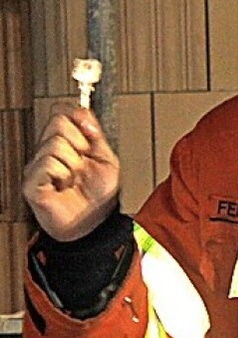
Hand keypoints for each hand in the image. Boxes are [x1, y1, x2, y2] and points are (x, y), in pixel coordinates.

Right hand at [23, 102, 120, 241]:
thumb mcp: (107, 159)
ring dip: (73, 164)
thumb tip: (83, 113)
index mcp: (66, 144)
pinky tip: (63, 187)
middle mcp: (48, 152)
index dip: (78, 119)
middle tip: (83, 164)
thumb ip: (95, 134)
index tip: (90, 134)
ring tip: (74, 180)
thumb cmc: (99, 197)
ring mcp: (38, 166)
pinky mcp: (31, 182)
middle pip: (57, 122)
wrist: (94, 225)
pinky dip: (62, 175)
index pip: (62, 112)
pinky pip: (47, 163)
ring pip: (54, 144)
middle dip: (79, 143)